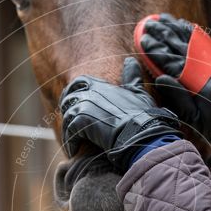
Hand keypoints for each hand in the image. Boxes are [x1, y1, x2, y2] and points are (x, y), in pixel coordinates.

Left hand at [59, 57, 183, 170]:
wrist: (141, 134)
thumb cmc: (143, 116)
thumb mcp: (139, 93)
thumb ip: (132, 77)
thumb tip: (131, 61)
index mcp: (102, 85)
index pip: (80, 82)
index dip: (73, 92)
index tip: (73, 104)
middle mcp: (91, 93)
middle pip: (68, 98)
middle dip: (66, 110)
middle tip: (70, 125)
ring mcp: (84, 107)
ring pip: (68, 116)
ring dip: (68, 130)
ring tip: (73, 142)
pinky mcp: (81, 123)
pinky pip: (69, 131)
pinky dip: (70, 141)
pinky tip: (74, 150)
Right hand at [139, 13, 210, 167]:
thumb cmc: (210, 125)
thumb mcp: (190, 116)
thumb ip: (176, 95)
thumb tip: (159, 77)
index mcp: (197, 83)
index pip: (172, 61)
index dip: (156, 49)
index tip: (143, 38)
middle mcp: (207, 70)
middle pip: (182, 47)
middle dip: (163, 33)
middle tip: (148, 23)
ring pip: (193, 42)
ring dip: (177, 28)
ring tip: (163, 18)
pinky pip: (205, 45)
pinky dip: (194, 34)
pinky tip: (185, 25)